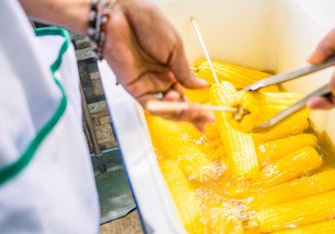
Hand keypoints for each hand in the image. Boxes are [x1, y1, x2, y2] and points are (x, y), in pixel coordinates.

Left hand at [104, 0, 212, 128]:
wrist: (124, 14)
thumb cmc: (148, 23)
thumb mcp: (175, 49)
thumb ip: (185, 72)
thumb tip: (201, 87)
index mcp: (171, 70)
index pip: (185, 95)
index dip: (196, 108)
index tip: (209, 116)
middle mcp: (159, 80)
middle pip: (176, 106)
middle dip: (191, 115)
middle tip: (205, 118)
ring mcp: (147, 84)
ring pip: (164, 109)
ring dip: (179, 113)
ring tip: (191, 108)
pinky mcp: (133, 87)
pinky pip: (149, 104)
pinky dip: (162, 108)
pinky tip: (174, 101)